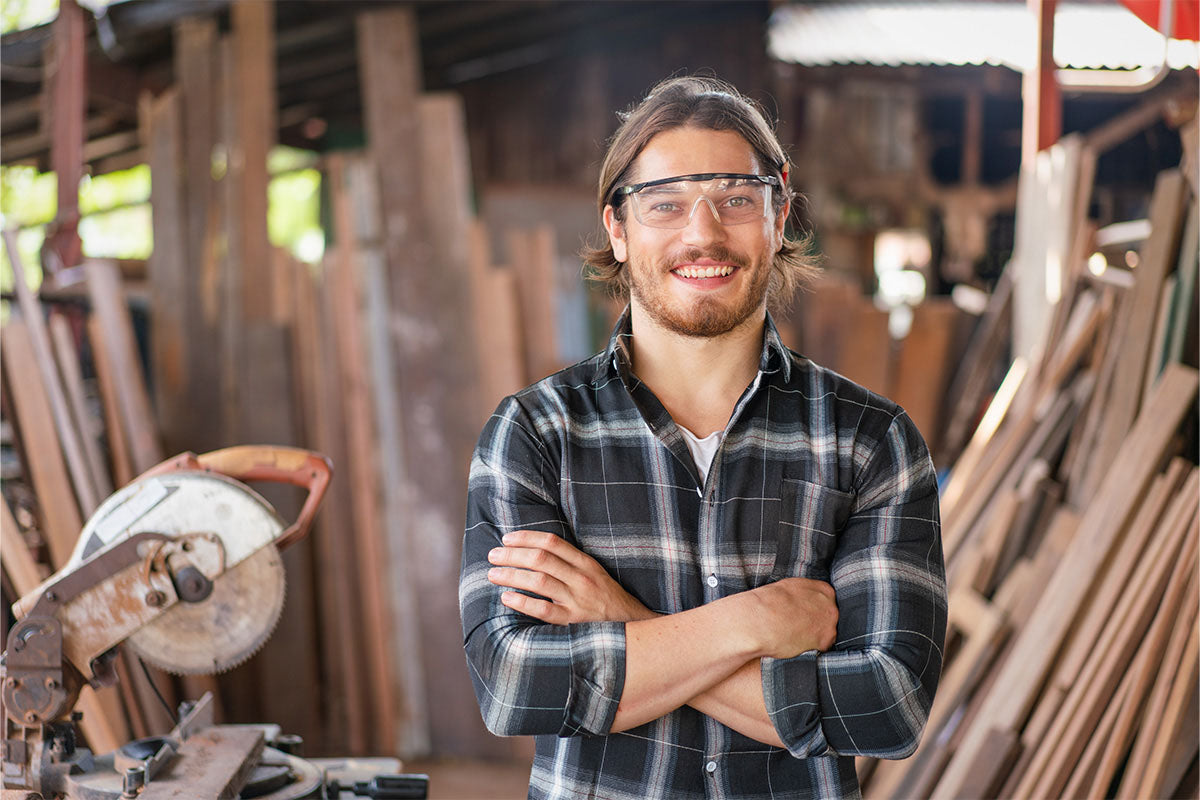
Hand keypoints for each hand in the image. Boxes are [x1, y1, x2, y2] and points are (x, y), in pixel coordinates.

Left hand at [487, 529, 655, 624]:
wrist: (634, 628)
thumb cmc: (607, 600)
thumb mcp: (595, 574)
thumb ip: (570, 563)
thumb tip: (534, 553)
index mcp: (586, 564)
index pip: (552, 543)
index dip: (526, 537)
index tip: (507, 538)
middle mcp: (582, 579)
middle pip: (541, 559)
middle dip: (513, 555)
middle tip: (493, 555)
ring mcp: (578, 601)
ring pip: (539, 581)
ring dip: (512, 575)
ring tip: (493, 574)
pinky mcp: (573, 623)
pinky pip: (544, 611)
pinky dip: (523, 602)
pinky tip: (507, 598)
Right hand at [744, 578, 837, 659]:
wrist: (759, 619)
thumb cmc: (768, 603)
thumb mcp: (789, 588)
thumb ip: (803, 594)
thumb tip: (802, 602)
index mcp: (823, 590)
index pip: (828, 602)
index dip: (816, 611)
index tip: (806, 616)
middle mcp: (830, 605)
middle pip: (830, 618)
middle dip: (818, 623)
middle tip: (801, 628)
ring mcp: (830, 624)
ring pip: (827, 633)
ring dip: (815, 637)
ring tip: (797, 637)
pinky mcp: (824, 641)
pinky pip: (822, 648)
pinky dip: (811, 649)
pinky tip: (798, 645)